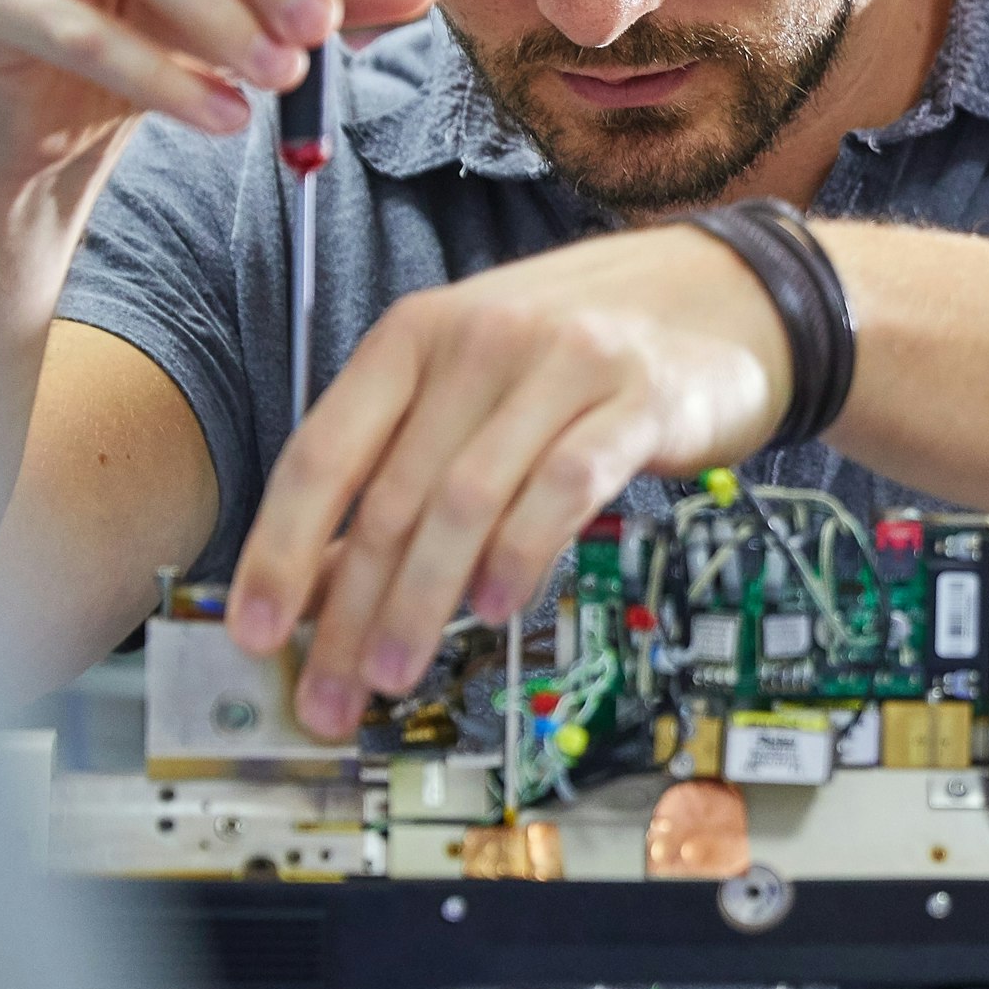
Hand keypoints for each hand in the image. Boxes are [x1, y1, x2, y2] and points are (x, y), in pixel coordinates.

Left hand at [225, 221, 795, 736]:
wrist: (732, 296)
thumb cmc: (586, 355)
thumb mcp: (478, 391)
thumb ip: (406, 467)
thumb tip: (324, 587)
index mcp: (417, 335)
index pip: (323, 452)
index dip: (280, 550)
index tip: (256, 632)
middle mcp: (480, 341)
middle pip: (390, 496)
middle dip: (352, 612)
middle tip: (334, 692)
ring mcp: (562, 364)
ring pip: (465, 501)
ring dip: (421, 602)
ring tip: (398, 672)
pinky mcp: (639, 398)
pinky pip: (563, 487)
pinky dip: (520, 555)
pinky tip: (496, 607)